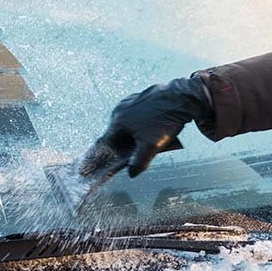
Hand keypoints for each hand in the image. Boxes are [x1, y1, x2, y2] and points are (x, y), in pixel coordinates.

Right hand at [80, 75, 211, 178]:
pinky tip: (150, 128)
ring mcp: (133, 101)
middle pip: (116, 133)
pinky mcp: (145, 97)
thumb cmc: (165, 120)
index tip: (87, 169)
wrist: (183, 97)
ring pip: (128, 123)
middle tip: (121, 156)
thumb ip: (139, 162)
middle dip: (119, 146)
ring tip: (141, 142)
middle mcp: (121, 109)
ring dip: (132, 134)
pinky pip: (138, 115)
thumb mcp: (151, 146)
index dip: (97, 158)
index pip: (104, 144)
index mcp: (118, 121)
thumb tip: (131, 173)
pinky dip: (140, 124)